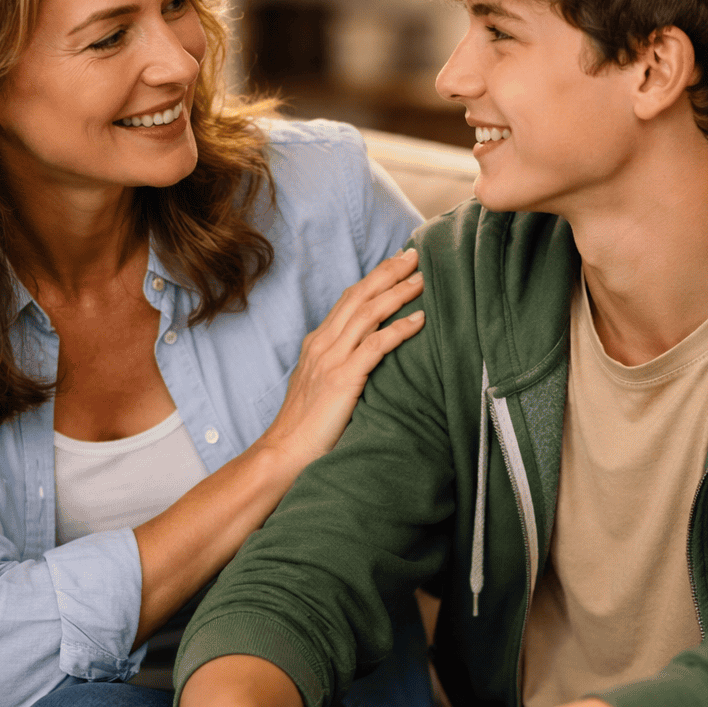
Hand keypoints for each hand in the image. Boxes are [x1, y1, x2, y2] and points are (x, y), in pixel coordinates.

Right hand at [260, 247, 424, 472]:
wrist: (284, 452)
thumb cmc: (306, 426)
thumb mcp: (320, 385)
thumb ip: (339, 365)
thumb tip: (366, 358)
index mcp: (317, 343)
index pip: (349, 299)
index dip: (374, 278)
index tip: (397, 262)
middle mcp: (323, 344)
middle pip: (359, 296)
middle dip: (388, 272)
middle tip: (415, 254)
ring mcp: (331, 359)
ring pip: (368, 313)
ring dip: (398, 293)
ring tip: (422, 279)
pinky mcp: (343, 379)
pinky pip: (376, 345)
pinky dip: (399, 329)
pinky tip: (419, 320)